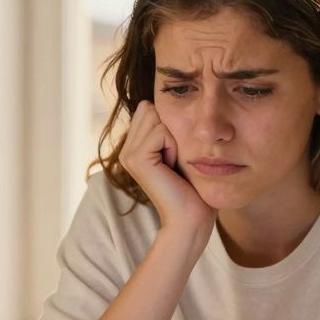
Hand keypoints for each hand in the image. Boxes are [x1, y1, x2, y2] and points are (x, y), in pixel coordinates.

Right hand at [119, 101, 214, 234]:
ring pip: (156, 117)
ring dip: (174, 137)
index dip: (171, 125)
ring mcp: (128, 154)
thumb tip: (158, 101)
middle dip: (172, 128)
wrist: (191, 218)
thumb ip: (167, 128)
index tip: (176, 154)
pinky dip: (174, 146)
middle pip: (151, 108)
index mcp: (134, 146)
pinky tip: (172, 167)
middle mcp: (126, 149)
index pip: (150, 108)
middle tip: (175, 159)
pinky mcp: (136, 159)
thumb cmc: (193, 188)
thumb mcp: (179, 150)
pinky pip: (161, 131)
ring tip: (173, 163)